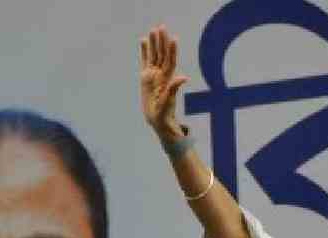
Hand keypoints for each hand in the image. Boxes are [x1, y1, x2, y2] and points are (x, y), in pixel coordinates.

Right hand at [139, 25, 188, 141]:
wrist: (157, 120)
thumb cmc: (165, 113)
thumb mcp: (168, 102)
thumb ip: (174, 88)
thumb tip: (184, 78)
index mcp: (167, 79)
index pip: (170, 61)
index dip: (171, 50)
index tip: (173, 38)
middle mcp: (161, 75)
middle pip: (162, 55)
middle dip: (161, 41)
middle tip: (161, 27)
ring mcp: (153, 75)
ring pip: (153, 55)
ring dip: (153, 43)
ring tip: (152, 30)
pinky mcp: (146, 78)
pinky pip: (145, 61)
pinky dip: (144, 51)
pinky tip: (143, 41)